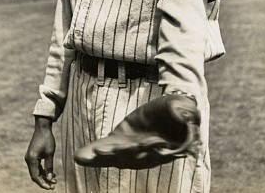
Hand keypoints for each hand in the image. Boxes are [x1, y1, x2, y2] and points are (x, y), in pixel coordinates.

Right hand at [25, 116, 56, 189]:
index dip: (42, 183)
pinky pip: (37, 166)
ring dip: (44, 176)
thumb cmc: (47, 139)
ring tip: (55, 179)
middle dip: (44, 181)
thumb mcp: (50, 153)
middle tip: (53, 186)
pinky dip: (43, 170)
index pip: (35, 176)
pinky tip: (51, 173)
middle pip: (35, 175)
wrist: (43, 127)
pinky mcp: (32, 155)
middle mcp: (28, 159)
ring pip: (36, 171)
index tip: (50, 187)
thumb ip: (49, 167)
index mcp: (31, 159)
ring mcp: (30, 157)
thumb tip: (50, 179)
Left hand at [74, 94, 199, 168]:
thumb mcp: (184, 108)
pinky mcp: (119, 143)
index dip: (152, 150)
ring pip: (117, 157)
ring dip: (104, 156)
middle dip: (122, 154)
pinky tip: (79, 156)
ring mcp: (131, 151)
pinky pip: (105, 149)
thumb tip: (184, 117)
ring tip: (91, 153)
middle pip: (135, 157)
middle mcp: (147, 154)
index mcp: (166, 146)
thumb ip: (184, 113)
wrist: (167, 110)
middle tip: (109, 150)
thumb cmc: (178, 110)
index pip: (159, 151)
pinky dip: (93, 154)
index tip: (149, 146)